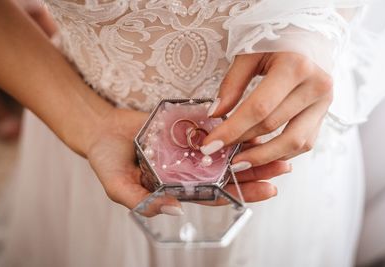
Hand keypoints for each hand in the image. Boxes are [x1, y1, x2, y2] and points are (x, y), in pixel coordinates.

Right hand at [85, 108, 288, 215]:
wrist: (100, 131)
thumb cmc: (107, 161)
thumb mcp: (118, 186)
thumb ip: (143, 201)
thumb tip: (173, 211)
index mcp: (178, 187)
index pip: (215, 194)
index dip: (241, 193)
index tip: (268, 189)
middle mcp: (188, 169)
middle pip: (227, 174)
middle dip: (256, 171)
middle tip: (283, 167)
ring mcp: (188, 148)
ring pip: (225, 151)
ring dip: (249, 148)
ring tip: (276, 144)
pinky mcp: (186, 127)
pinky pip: (212, 127)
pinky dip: (230, 125)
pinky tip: (250, 121)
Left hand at [202, 52, 332, 171]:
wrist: (310, 36)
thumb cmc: (276, 41)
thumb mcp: (249, 54)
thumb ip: (232, 84)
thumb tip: (216, 115)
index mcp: (295, 66)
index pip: (258, 108)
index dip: (232, 130)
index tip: (210, 145)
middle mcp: (315, 85)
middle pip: (272, 126)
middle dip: (241, 143)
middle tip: (219, 153)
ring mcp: (324, 102)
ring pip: (294, 142)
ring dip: (264, 157)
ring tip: (239, 162)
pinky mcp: (325, 113)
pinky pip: (305, 142)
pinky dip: (282, 152)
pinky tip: (261, 154)